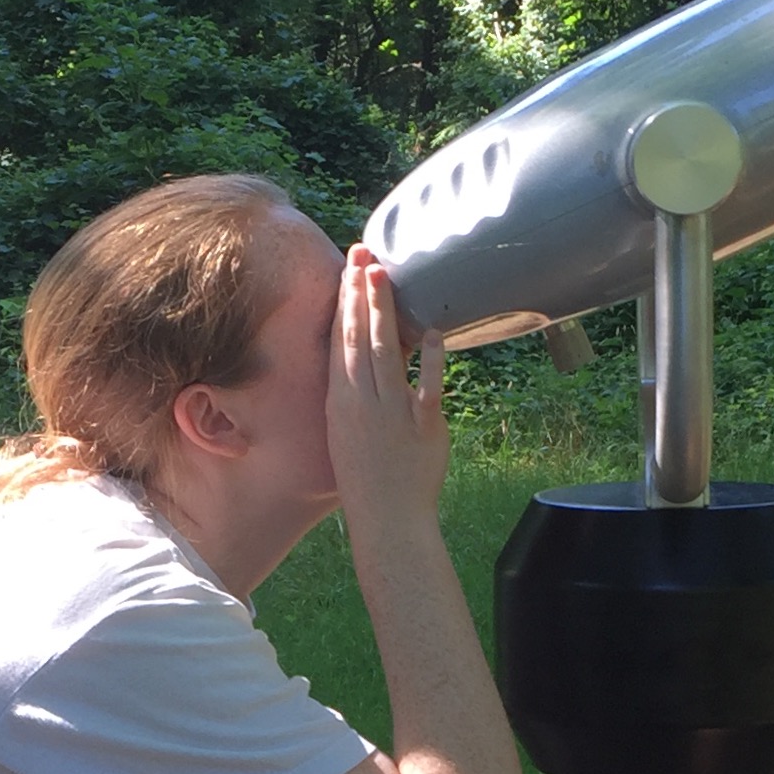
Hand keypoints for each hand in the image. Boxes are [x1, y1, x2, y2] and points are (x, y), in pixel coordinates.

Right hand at [324, 246, 448, 538]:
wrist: (388, 520)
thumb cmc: (367, 480)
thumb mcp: (348, 433)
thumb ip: (358, 396)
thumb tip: (367, 363)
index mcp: (341, 404)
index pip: (339, 343)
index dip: (343, 304)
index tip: (347, 272)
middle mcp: (363, 403)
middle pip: (358, 338)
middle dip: (359, 293)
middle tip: (363, 254)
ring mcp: (393, 412)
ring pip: (385, 351)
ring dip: (384, 310)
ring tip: (384, 275)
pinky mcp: (424, 425)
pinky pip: (429, 385)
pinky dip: (432, 358)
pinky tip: (433, 331)